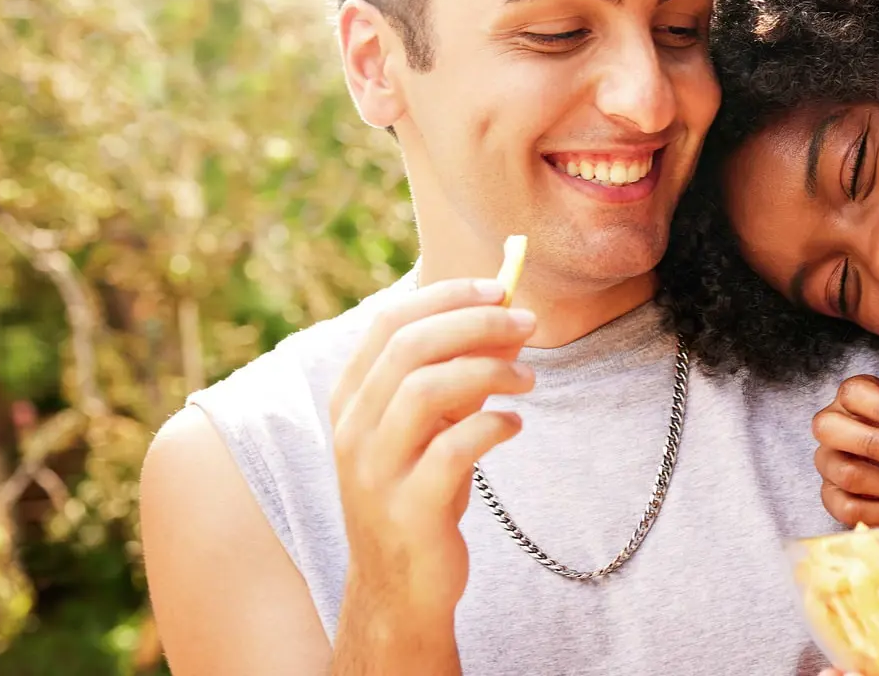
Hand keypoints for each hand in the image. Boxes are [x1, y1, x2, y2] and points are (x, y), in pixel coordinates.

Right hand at [325, 279, 535, 666]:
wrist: (398, 590)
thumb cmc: (419, 494)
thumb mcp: (432, 429)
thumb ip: (457, 377)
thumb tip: (507, 322)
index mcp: (351, 400)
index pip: (388, 323)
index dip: (445, 296)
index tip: (498, 287)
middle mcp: (353, 430)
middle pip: (408, 346)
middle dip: (476, 323)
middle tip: (528, 325)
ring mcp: (376, 471)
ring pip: (425, 390)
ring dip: (488, 370)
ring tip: (528, 380)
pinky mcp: (409, 509)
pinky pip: (453, 449)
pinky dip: (493, 426)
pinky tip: (514, 426)